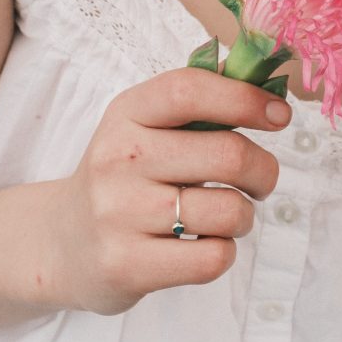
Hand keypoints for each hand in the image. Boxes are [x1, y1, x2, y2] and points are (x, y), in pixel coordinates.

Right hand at [48, 68, 287, 315]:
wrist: (62, 243)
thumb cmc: (124, 179)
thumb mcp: (143, 127)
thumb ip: (197, 103)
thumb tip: (263, 76)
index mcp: (127, 113)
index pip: (190, 90)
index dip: (245, 98)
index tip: (279, 116)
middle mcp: (119, 158)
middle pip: (229, 154)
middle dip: (264, 171)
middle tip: (260, 181)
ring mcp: (119, 214)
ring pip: (229, 211)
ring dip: (243, 216)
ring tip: (223, 217)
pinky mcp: (127, 265)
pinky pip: (213, 257)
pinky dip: (223, 252)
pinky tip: (201, 246)